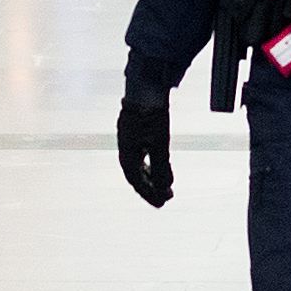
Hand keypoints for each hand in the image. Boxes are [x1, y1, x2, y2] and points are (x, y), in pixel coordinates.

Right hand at [116, 71, 173, 208]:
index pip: (136, 181)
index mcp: (127, 154)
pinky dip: (149, 163)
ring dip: (150, 176)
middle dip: (150, 188)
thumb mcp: (160, 144)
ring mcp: (128, 139)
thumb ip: (162, 167)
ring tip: (163, 186)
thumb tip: (165, 188)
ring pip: (137, 165)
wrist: (146, 87)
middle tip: (165, 199)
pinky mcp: (134, 131)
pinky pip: (139, 154)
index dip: (149, 194)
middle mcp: (124, 148)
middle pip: (136, 175)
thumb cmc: (151, 115)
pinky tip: (157, 165)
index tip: (162, 203)